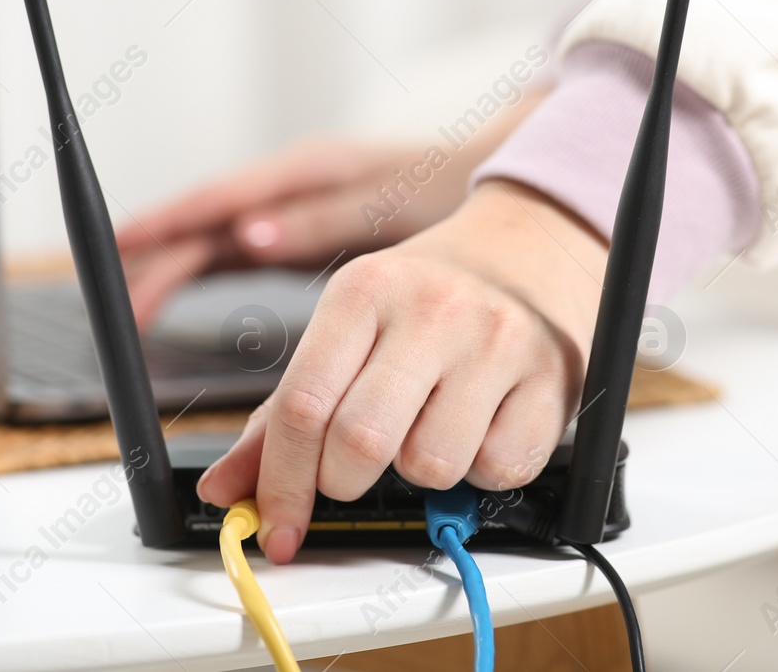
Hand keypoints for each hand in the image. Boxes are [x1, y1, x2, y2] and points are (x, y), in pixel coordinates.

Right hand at [116, 103, 537, 326]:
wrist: (493, 185)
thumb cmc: (443, 189)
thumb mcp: (387, 205)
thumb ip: (321, 221)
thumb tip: (248, 235)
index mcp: (307, 172)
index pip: (220, 198)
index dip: (166, 221)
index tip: (119, 243)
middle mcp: (287, 188)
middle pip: (205, 221)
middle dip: (156, 254)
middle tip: (112, 300)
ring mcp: (287, 211)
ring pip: (210, 237)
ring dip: (167, 267)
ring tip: (123, 307)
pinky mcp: (293, 235)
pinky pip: (228, 253)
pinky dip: (194, 274)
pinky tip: (162, 300)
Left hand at [194, 179, 606, 562]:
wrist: (530, 250)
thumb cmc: (427, 302)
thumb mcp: (348, 331)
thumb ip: (282, 413)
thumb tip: (228, 490)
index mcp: (364, 290)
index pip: (302, 405)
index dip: (281, 484)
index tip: (275, 527)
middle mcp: (432, 308)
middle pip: (360, 443)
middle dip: (345, 480)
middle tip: (355, 468)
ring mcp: (497, 341)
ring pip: (432, 466)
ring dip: (420, 470)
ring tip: (429, 425)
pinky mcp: (550, 378)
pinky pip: (498, 470)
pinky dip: (481, 470)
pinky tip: (480, 425)